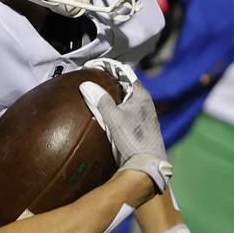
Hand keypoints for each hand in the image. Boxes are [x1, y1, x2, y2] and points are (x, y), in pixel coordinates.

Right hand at [79, 64, 171, 192]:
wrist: (147, 165)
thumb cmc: (134, 139)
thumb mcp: (114, 118)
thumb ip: (100, 100)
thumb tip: (86, 84)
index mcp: (142, 95)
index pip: (124, 73)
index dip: (108, 67)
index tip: (92, 67)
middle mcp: (145, 104)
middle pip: (124, 86)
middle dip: (108, 81)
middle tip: (91, 78)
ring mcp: (143, 117)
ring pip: (124, 100)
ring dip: (111, 96)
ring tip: (94, 94)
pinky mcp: (139, 129)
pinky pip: (125, 112)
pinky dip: (114, 108)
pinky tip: (105, 114)